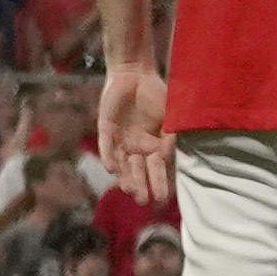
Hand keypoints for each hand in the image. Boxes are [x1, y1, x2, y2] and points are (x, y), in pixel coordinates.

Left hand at [92, 57, 164, 187]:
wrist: (134, 74)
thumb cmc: (157, 94)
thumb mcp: (171, 117)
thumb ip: (171, 136)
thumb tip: (170, 156)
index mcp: (154, 145)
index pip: (158, 168)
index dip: (160, 183)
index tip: (163, 199)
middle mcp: (136, 146)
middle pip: (139, 170)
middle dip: (142, 185)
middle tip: (144, 201)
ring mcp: (120, 140)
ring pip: (122, 164)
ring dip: (125, 177)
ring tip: (130, 190)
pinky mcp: (105, 130)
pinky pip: (107, 147)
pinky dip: (109, 157)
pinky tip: (111, 169)